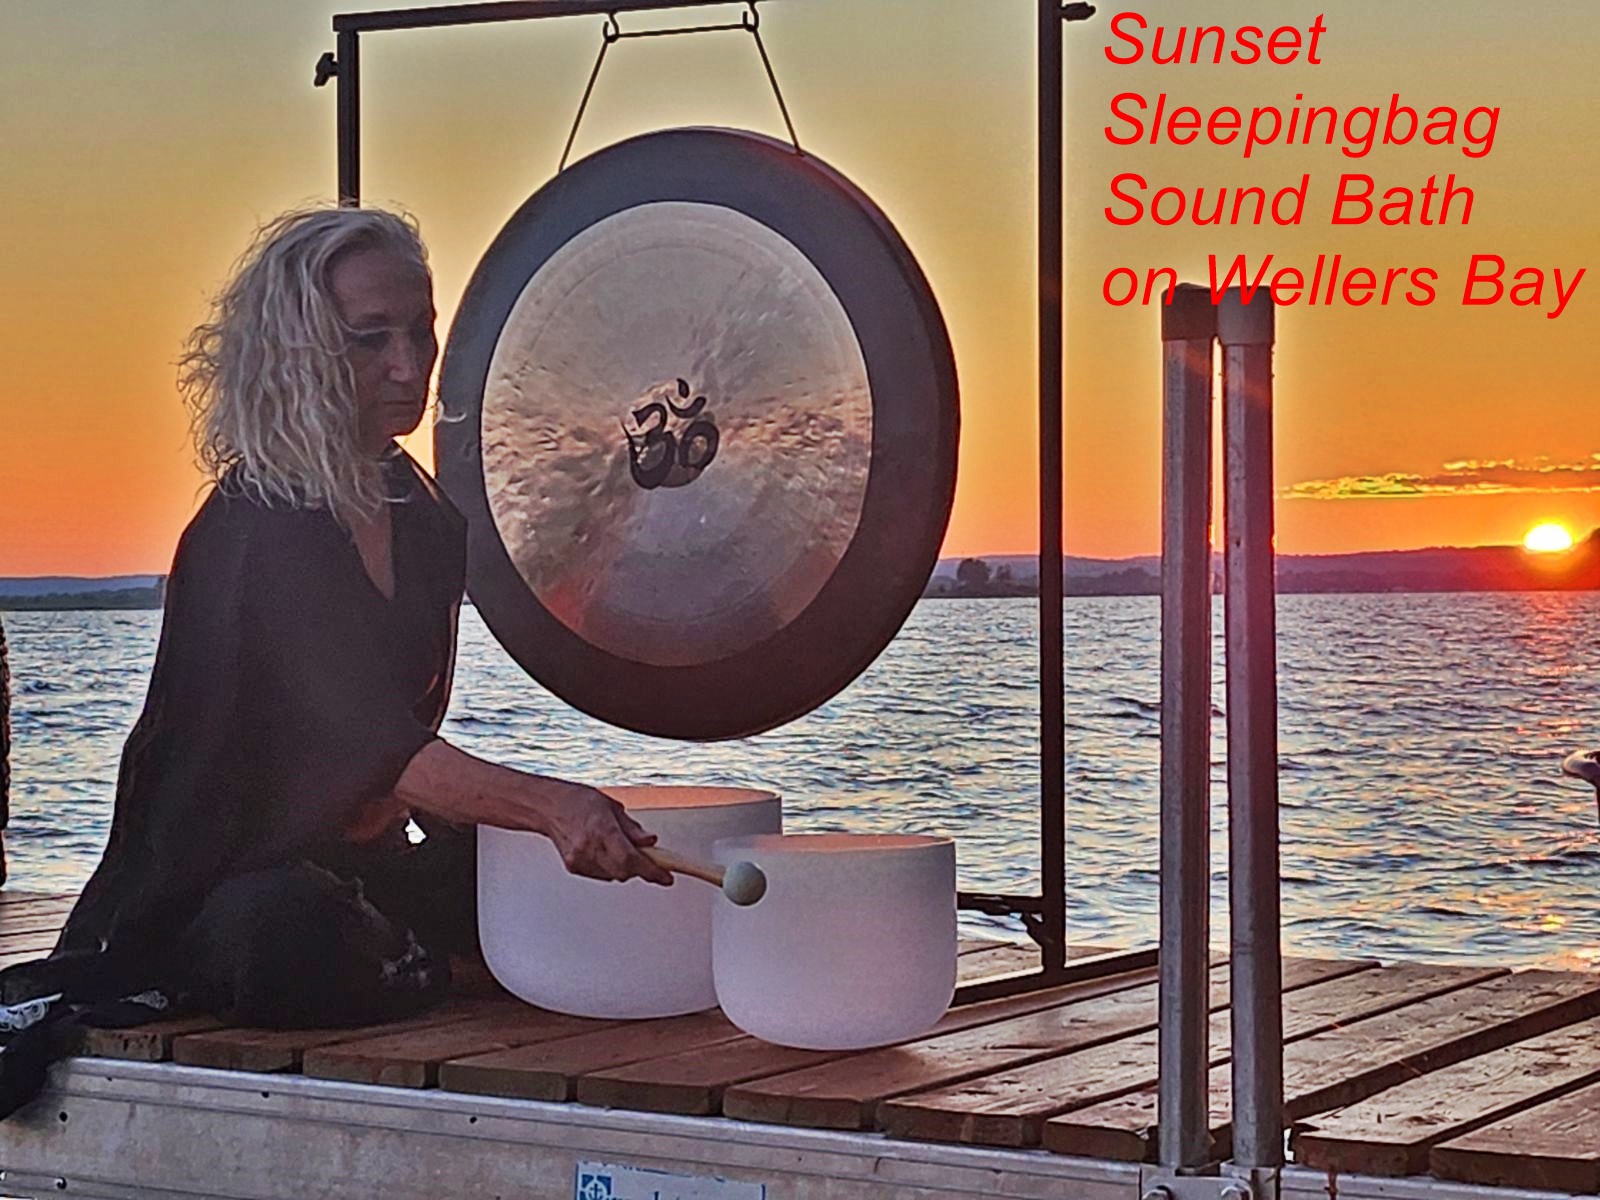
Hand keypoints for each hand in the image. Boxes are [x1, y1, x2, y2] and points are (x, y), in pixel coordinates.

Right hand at [539, 782, 673, 886]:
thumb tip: (651, 842)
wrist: (548, 807)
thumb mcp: (612, 807)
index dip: (652, 871)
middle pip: (625, 872)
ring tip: (619, 847)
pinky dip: (610, 868)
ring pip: (614, 876)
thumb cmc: (578, 801)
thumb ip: (633, 829)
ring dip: (625, 868)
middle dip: (640, 868)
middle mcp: (590, 847)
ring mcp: (580, 859)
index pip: (632, 859)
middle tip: (647, 858)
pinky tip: (604, 852)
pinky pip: (601, 875)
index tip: (666, 877)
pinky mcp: (573, 867)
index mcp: (602, 829)